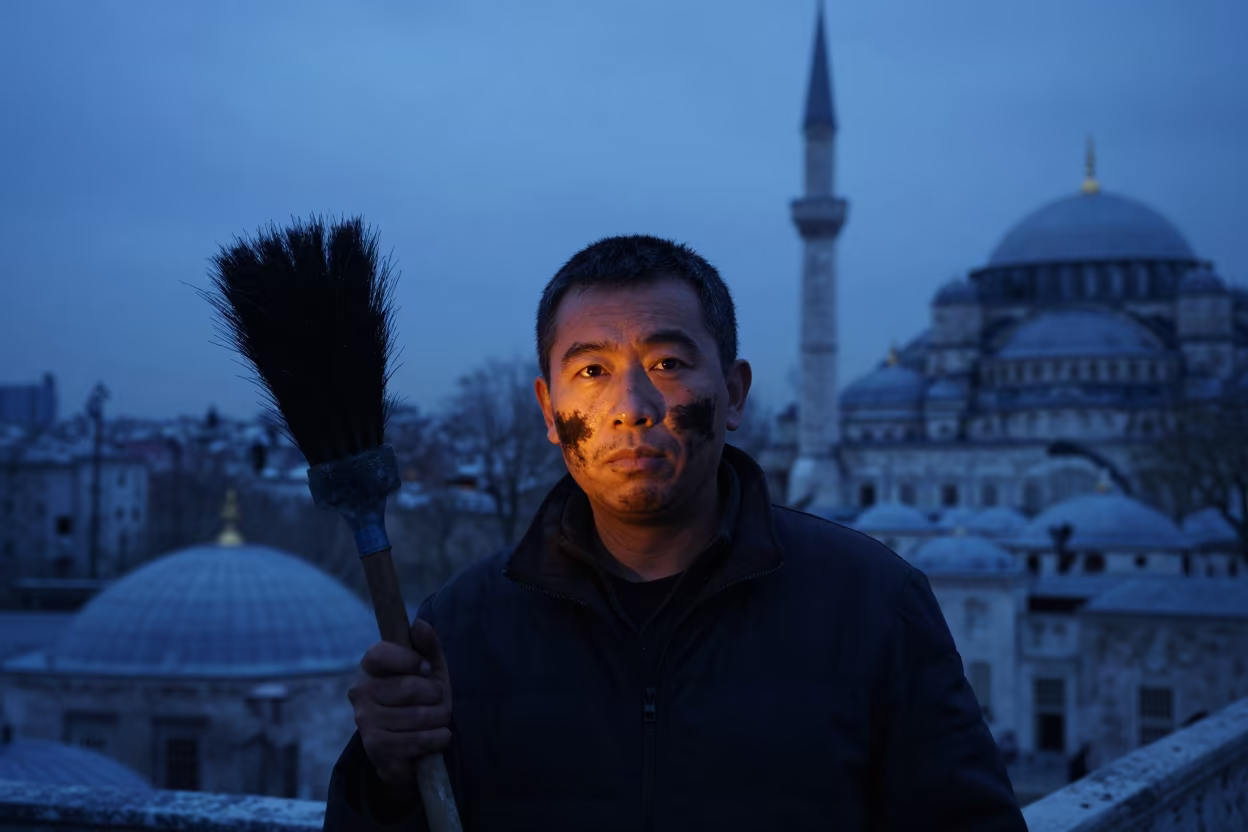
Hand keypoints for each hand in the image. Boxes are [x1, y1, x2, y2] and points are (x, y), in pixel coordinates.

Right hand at [349, 617, 452, 788]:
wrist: (414, 749)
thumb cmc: (422, 702)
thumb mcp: (431, 672)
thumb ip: (428, 647)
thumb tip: (419, 624)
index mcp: (370, 667)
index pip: (380, 653)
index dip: (410, 660)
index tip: (427, 669)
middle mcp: (360, 692)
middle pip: (409, 687)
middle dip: (436, 697)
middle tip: (437, 702)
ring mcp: (365, 720)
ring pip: (418, 716)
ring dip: (440, 719)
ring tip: (437, 721)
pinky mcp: (375, 746)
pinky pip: (418, 739)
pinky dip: (437, 739)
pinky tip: (435, 738)